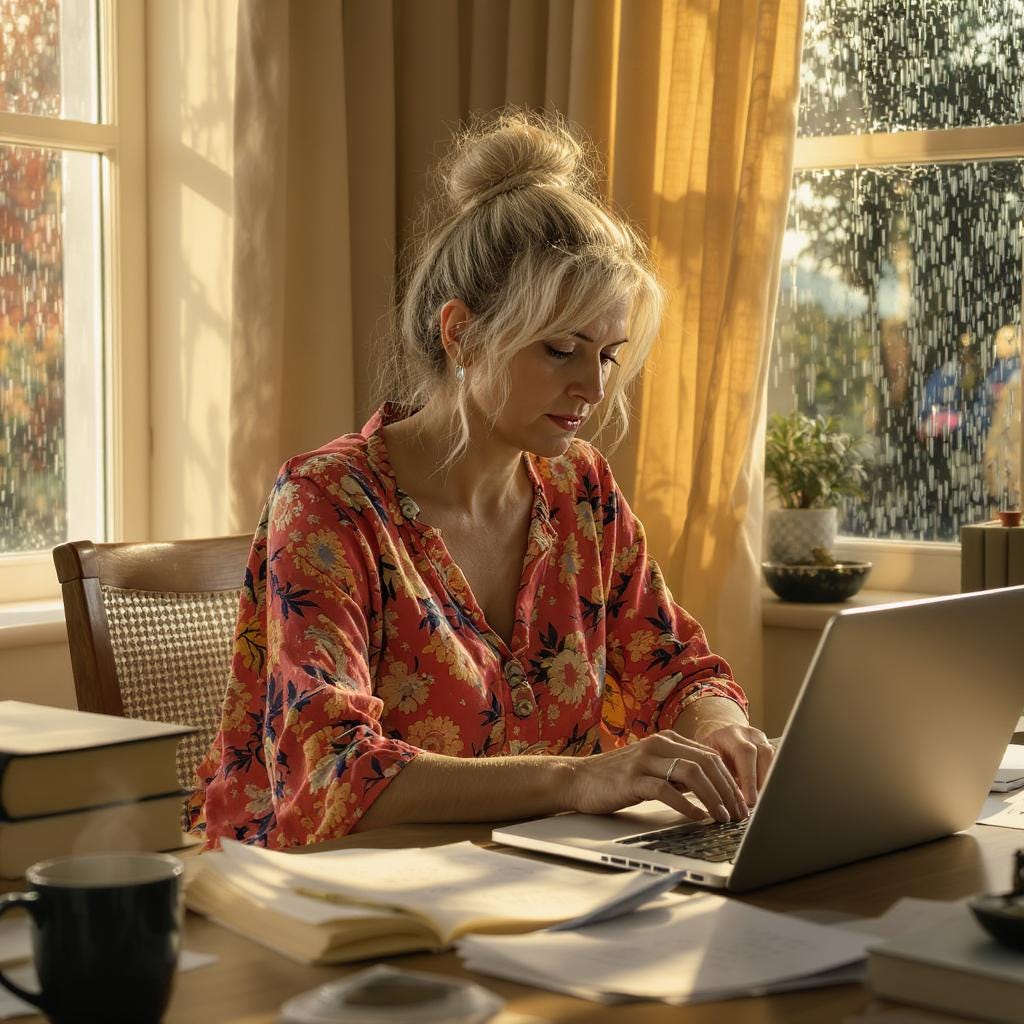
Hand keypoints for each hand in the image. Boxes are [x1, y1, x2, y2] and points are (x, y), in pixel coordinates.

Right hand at [568, 731, 749, 822]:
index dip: (730, 780)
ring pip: (691, 773)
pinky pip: (666, 789)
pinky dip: (686, 805)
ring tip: (723, 817)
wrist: (578, 779)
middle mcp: (658, 745)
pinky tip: (697, 817)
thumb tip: (712, 790)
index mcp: (667, 740)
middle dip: (728, 790)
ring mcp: (645, 760)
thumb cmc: (616, 778)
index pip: (710, 756)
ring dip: (713, 797)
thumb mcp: (652, 769)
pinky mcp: (632, 779)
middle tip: (739, 813)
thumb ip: (677, 773)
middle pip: (706, 763)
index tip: (741, 803)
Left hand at [690, 721, 773, 806]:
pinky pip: (777, 766)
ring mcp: (763, 741)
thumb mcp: (708, 757)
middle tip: (759, 805)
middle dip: (763, 783)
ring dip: (769, 784)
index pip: (744, 752)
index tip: (750, 800)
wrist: (718, 734)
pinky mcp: (771, 750)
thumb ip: (718, 773)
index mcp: (732, 734)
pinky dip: (772, 782)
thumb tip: (726, 799)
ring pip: (774, 761)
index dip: (749, 777)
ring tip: (764, 803)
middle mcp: (750, 735)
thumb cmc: (711, 748)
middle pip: (764, 755)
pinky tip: (767, 796)